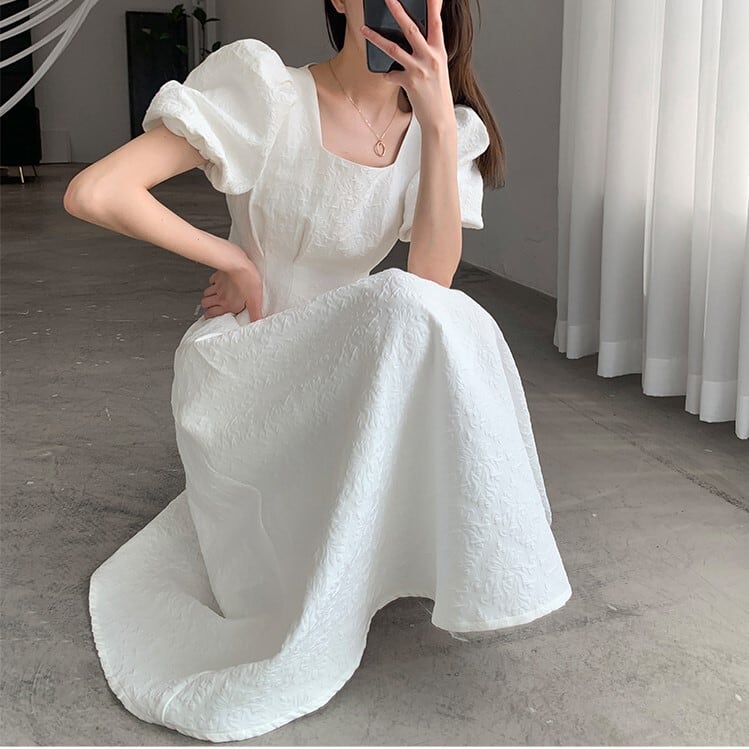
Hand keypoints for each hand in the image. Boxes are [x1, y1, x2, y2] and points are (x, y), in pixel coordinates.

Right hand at [200, 261, 263, 320]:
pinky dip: (213, 283)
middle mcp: (220, 297)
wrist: (239, 264)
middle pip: (205, 304)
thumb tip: (257, 323)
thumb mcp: (255, 301)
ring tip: (214, 297)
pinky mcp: (218, 276)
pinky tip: (218, 283)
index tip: (209, 317)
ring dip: (209, 296)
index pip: (213, 314)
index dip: (209, 316)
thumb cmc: (248, 281)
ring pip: (206, 293)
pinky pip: (212, 281)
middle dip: (207, 307)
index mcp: (228, 305)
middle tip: (211, 307)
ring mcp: (218, 286)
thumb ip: (255, 314)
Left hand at [360, 0, 452, 131]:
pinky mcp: (410, 83)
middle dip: (398, 12)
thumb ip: (429, 51)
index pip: (436, 22)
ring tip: (364, 29)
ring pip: (394, 49)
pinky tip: (386, 75)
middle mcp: (430, 58)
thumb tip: (417, 38)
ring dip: (376, 39)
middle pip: (411, 29)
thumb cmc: (438, 92)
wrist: (439, 118)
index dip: (433, 5)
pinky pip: (391, 74)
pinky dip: (387, 74)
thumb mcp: (438, 67)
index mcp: (439, 51)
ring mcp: (420, 70)